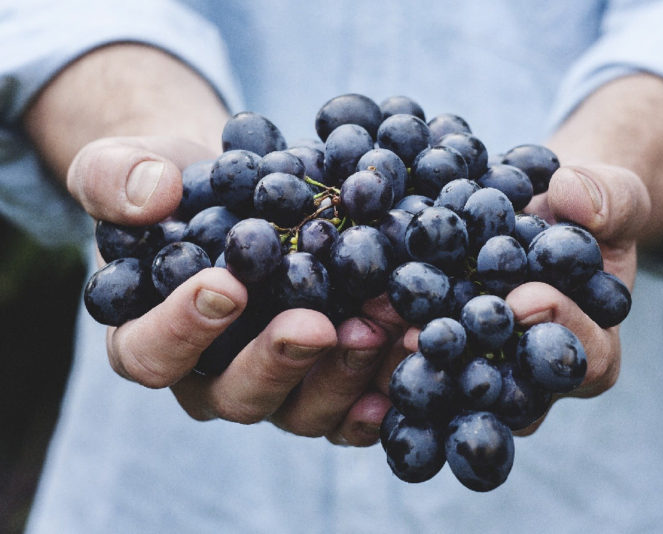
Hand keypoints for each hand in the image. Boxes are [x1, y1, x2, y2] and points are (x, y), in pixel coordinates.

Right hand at [70, 135, 401, 444]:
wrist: (239, 191)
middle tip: (316, 325)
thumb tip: (152, 196)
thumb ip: (116, 178)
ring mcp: (275, 386)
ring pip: (303, 409)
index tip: (226, 285)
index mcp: (150, 337)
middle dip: (279, 361)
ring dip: (345, 374)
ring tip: (382, 325)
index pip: (151, 354)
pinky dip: (384, 388)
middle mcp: (211, 378)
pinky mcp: (326, 382)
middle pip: (237, 395)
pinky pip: (353, 407)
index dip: (182, 329)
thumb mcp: (126, 165)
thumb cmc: (175, 186)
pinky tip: (413, 356)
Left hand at [378, 163, 650, 435]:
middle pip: (509, 389)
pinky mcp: (443, 355)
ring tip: (383, 328)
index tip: (524, 297)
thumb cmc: (584, 213)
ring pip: (455, 385)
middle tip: (432, 334)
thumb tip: (572, 196)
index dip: (558, 329)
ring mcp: (485, 372)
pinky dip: (388, 340)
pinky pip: (418, 359)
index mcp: (591, 348)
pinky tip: (358, 318)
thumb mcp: (614, 196)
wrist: (540, 214)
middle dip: (472, 360)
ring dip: (418, 361)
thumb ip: (610, 198)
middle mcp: (534, 377)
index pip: (584, 357)